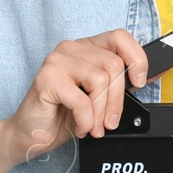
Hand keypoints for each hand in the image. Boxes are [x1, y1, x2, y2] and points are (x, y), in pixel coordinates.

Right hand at [3, 29, 148, 165]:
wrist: (28, 135)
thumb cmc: (62, 115)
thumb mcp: (96, 97)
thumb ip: (114, 83)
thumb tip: (143, 79)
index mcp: (85, 48)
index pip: (120, 37)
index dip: (136, 58)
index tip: (139, 82)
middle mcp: (70, 49)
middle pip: (114, 65)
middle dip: (117, 100)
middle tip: (109, 122)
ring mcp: (57, 61)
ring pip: (100, 81)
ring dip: (100, 113)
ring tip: (91, 125)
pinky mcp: (46, 78)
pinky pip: (82, 100)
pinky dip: (85, 120)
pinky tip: (78, 126)